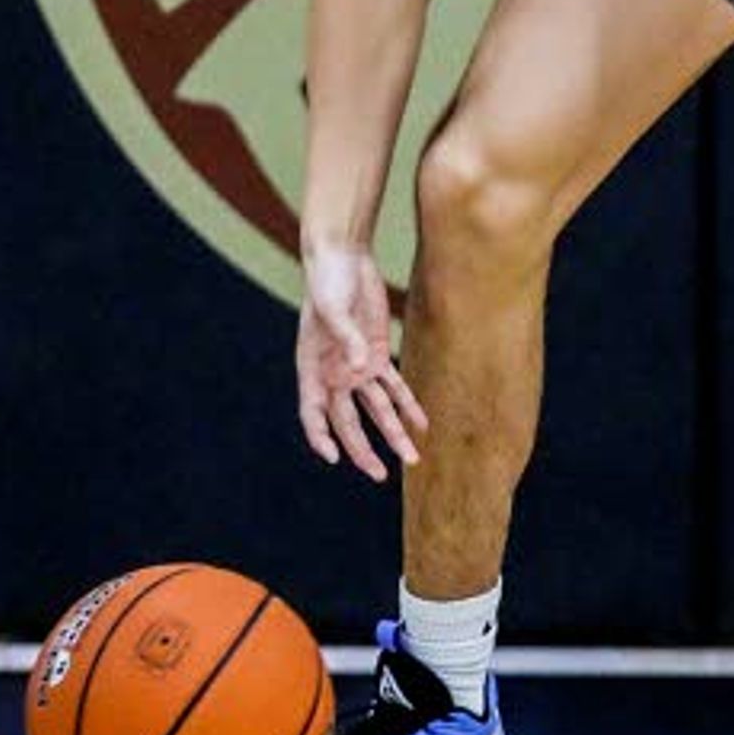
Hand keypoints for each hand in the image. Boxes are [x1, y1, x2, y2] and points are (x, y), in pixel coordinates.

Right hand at [295, 240, 427, 481]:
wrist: (344, 259)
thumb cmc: (328, 282)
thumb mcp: (333, 308)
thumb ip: (346, 338)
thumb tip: (361, 367)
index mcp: (312, 368)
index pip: (313, 413)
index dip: (321, 436)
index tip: (333, 457)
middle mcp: (334, 375)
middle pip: (348, 422)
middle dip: (363, 450)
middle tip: (379, 475)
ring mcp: (357, 367)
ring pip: (376, 410)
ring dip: (393, 433)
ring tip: (411, 458)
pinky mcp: (376, 354)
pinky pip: (394, 387)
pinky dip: (408, 405)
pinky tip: (421, 424)